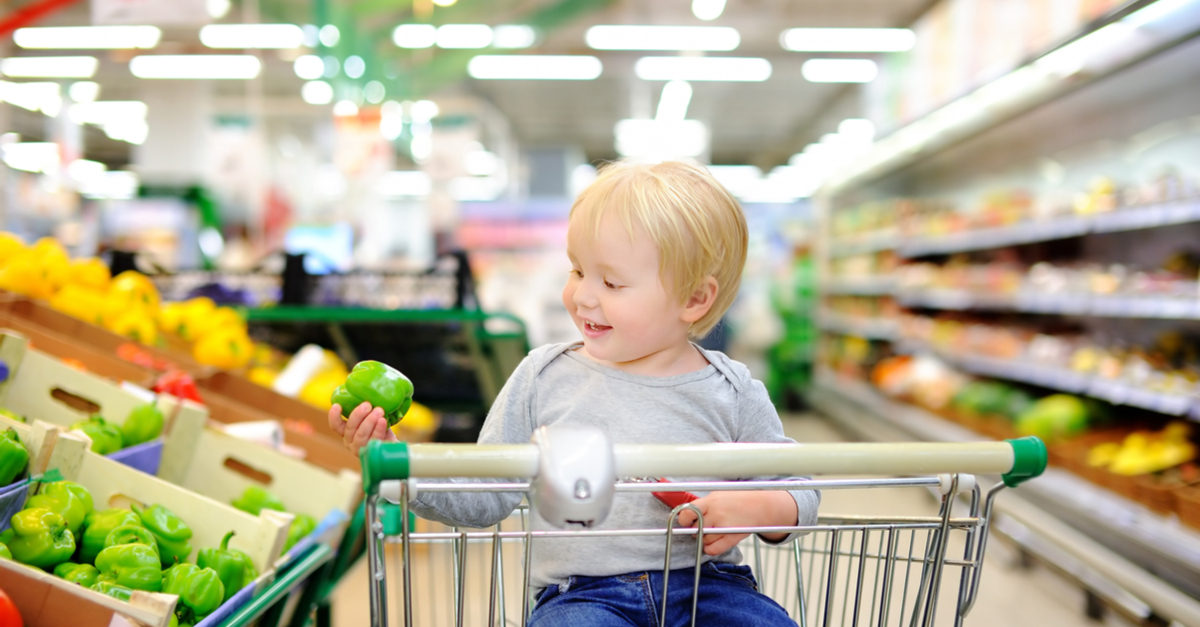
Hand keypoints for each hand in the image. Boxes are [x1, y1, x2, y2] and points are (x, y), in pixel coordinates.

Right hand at [328, 402, 396, 455]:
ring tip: (379, 410)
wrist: (393, 443)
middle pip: (350, 428)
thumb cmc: (379, 426)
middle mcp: (351, 441)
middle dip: (358, 415)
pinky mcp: (373, 452)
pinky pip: (374, 440)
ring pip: (361, 435)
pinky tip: (383, 421)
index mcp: (346, 431)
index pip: (335, 426)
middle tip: (367, 404)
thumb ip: (366, 407)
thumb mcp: (370, 415)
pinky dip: (378, 429)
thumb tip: (369, 385)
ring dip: (369, 421)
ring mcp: (361, 449)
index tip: (337, 405)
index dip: (334, 416)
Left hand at [674, 491, 797, 555]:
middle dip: (695, 530)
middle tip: (701, 527)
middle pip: (694, 529)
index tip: (686, 521)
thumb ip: (704, 504)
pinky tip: (712, 544)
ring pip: (703, 540)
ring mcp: (724, 526)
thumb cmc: (740, 500)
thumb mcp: (719, 495)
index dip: (684, 519)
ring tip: (713, 532)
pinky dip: (709, 549)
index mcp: (711, 500)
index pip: (687, 512)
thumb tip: (686, 514)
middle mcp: (716, 513)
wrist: (762, 506)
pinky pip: (713, 549)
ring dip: (704, 539)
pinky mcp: (732, 538)